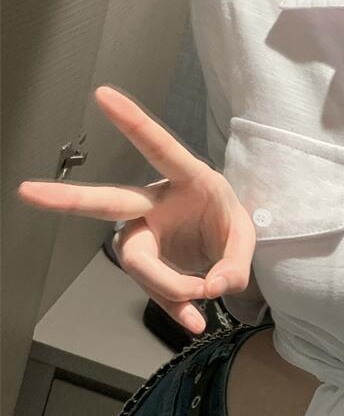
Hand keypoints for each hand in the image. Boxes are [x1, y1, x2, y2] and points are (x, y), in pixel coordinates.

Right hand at [17, 85, 255, 333]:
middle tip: (26, 191)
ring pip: (138, 263)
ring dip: (171, 288)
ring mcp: (144, 233)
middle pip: (108, 204)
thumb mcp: (246, 239)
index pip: (160, 147)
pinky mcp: (145, 262)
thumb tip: (211, 288)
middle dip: (67, 198)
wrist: (227, 250)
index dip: (133, 123)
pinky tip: (192, 321)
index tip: (103, 95)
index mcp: (188, 179)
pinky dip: (174, 307)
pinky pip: (153, 289)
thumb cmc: (229, 225)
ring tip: (203, 304)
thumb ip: (234, 263)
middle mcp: (154, 203)